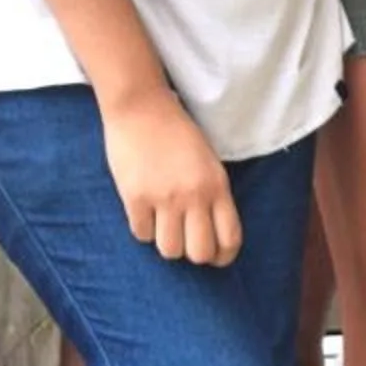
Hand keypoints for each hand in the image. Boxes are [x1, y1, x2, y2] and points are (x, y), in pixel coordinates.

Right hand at [101, 91, 241, 266]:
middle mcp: (194, 195)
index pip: (230, 238)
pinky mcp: (136, 198)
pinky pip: (142, 235)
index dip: (224, 256)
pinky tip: (143, 211)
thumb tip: (211, 233)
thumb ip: (212, 194)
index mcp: (217, 185)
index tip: (216, 257)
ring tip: (163, 224)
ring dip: (166, 242)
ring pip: (169, 251)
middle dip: (193, 253)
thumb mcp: (208, 161)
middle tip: (186, 241)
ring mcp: (164, 198)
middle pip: (200, 253)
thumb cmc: (177, 133)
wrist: (141, 107)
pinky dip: (143, 228)